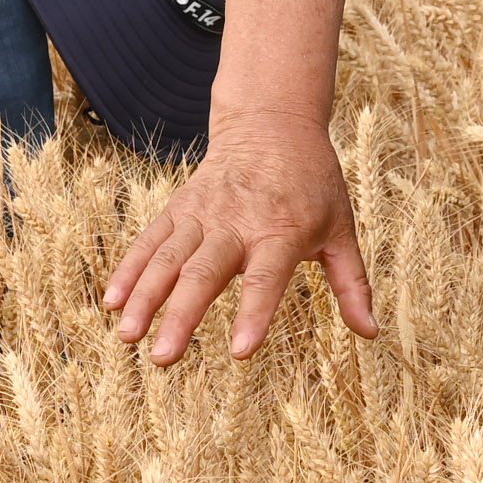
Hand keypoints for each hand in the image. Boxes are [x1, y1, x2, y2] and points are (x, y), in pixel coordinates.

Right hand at [99, 113, 376, 364]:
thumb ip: (353, 283)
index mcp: (281, 231)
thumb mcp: (341, 229)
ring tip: (127, 336)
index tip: (240, 351)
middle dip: (181, 316)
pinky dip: (129, 270)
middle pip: (204, 273)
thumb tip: (371, 333)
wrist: (272, 124)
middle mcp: (237, 223)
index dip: (254, 313)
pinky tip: (112, 302)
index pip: (266, 278)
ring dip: (145, 298)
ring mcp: (203, 214)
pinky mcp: (179, 209)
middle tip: (163, 357)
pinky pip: (150, 241)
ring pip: (168, 259)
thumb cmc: (314, 184)